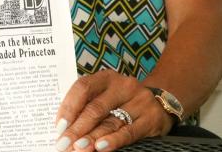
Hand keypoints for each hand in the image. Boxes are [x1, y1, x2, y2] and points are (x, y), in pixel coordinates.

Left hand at [55, 70, 174, 150]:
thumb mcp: (107, 94)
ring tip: (78, 148)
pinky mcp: (151, 118)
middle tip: (64, 143)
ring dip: (91, 137)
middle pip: (95, 108)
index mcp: (106, 77)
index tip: (59, 126)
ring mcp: (139, 101)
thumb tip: (64, 128)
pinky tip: (100, 147)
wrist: (162, 101)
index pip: (83, 88)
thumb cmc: (124, 100)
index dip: (69, 107)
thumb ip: (88, 105)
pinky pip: (129, 132)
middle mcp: (123, 86)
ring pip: (110, 122)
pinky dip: (113, 140)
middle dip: (77, 128)